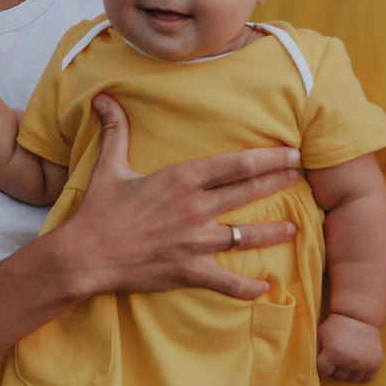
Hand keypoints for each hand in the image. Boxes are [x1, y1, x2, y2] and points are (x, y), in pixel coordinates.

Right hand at [54, 95, 303, 302]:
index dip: (268, 158)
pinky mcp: (190, 271)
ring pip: (247, 235)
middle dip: (278, 182)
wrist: (85, 255)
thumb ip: (115, 131)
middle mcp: (195, 208)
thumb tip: (103, 98)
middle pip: (248, 192)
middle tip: (300, 177)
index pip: (236, 164)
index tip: (290, 154)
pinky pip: (228, 282)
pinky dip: (248, 286)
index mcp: (181, 179)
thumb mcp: (109, 166)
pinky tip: (265, 287)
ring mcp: (195, 242)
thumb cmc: (99, 211)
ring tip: (294, 227)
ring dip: (274, 231)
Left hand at [315, 313, 383, 380]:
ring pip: (351, 379)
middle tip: (337, 355)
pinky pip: (366, 378)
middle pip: (337, 377)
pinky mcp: (376, 364)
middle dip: (334, 369)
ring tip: (347, 358)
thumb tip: (305, 369)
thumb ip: (312, 352)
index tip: (324, 358)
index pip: (323, 373)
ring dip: (348, 372)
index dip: (321, 366)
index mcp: (333, 354)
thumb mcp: (320, 336)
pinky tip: (357, 363)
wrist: (360, 317)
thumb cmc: (335, 327)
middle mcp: (349, 361)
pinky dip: (361, 374)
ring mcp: (364, 364)